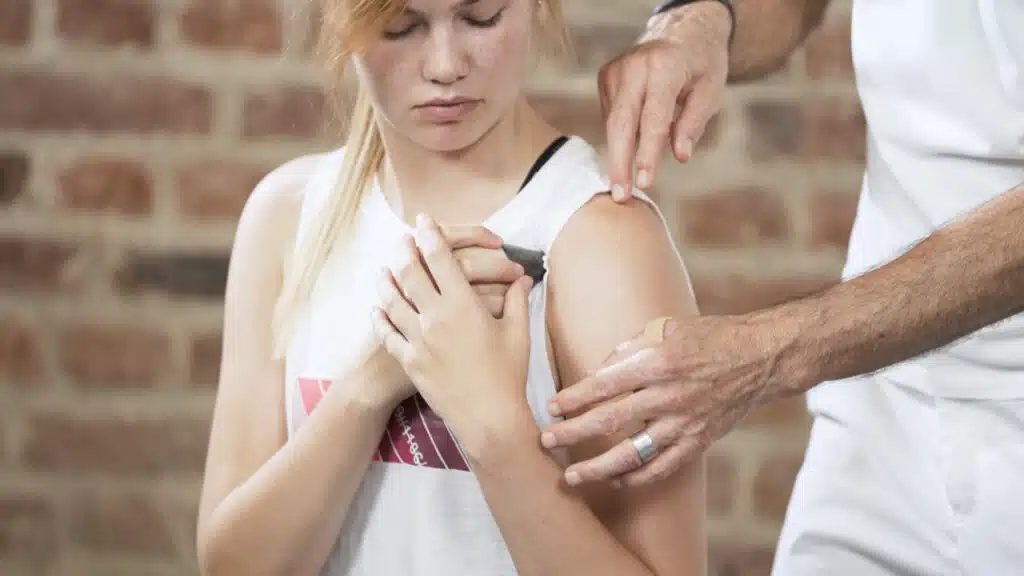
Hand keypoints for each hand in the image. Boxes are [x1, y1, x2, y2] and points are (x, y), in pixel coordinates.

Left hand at [371, 214, 535, 438]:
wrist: (488, 418)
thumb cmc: (508, 375)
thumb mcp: (519, 333)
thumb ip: (518, 301)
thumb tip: (523, 279)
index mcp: (464, 305)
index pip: (441, 258)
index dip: (431, 234)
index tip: (424, 220)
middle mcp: (436, 317)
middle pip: (410, 272)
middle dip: (405, 250)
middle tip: (402, 238)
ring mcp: (418, 339)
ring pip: (392, 300)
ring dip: (386, 280)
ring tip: (383, 268)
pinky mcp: (409, 361)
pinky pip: (388, 334)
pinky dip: (380, 318)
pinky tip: (376, 308)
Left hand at [540, 315, 785, 487]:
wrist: (759, 358)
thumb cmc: (707, 338)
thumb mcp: (663, 329)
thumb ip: (627, 351)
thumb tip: (595, 375)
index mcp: (658, 362)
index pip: (604, 384)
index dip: (574, 398)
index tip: (551, 407)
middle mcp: (669, 395)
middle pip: (610, 420)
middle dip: (573, 433)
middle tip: (545, 441)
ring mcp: (684, 423)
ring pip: (633, 454)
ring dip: (598, 468)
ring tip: (572, 478)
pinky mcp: (698, 441)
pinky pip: (662, 468)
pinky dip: (637, 478)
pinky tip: (615, 482)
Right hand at [600, 2, 730, 199]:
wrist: (681, 31)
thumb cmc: (700, 63)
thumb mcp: (710, 89)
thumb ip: (693, 122)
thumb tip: (679, 155)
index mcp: (664, 67)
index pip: (652, 119)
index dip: (647, 154)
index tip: (644, 183)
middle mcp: (634, 67)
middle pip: (620, 123)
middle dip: (619, 162)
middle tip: (620, 195)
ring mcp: (616, 71)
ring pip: (613, 122)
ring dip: (620, 153)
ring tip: (624, 183)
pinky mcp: (606, 77)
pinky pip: (612, 116)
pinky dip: (621, 136)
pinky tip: (630, 147)